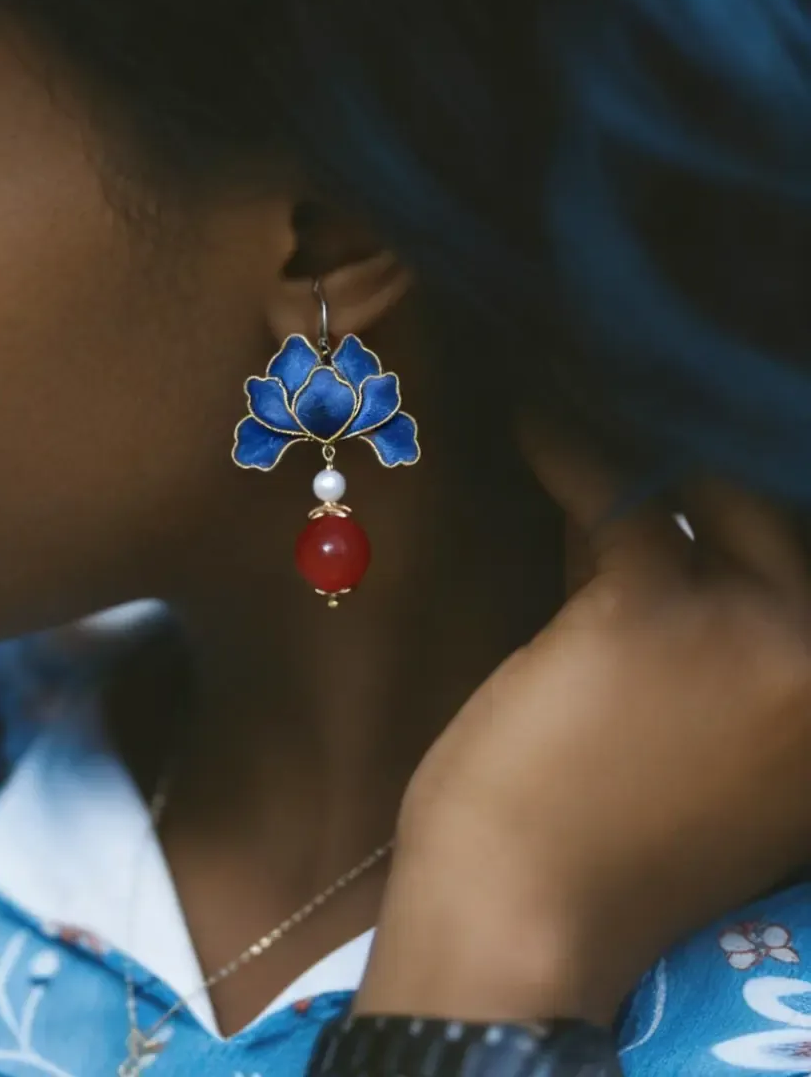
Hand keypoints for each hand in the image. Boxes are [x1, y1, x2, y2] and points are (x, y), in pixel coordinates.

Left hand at [357, 424, 810, 1025]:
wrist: (525, 922)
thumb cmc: (597, 835)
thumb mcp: (693, 728)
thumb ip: (697, 610)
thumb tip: (663, 493)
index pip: (804, 554)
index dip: (760, 484)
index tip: (714, 429)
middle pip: (777, 507)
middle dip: (712, 452)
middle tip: (644, 389)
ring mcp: (760, 630)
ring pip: (712, 486)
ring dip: (647, 434)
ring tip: (593, 384)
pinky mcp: (654, 609)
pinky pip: (617, 488)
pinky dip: (570, 444)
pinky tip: (537, 415)